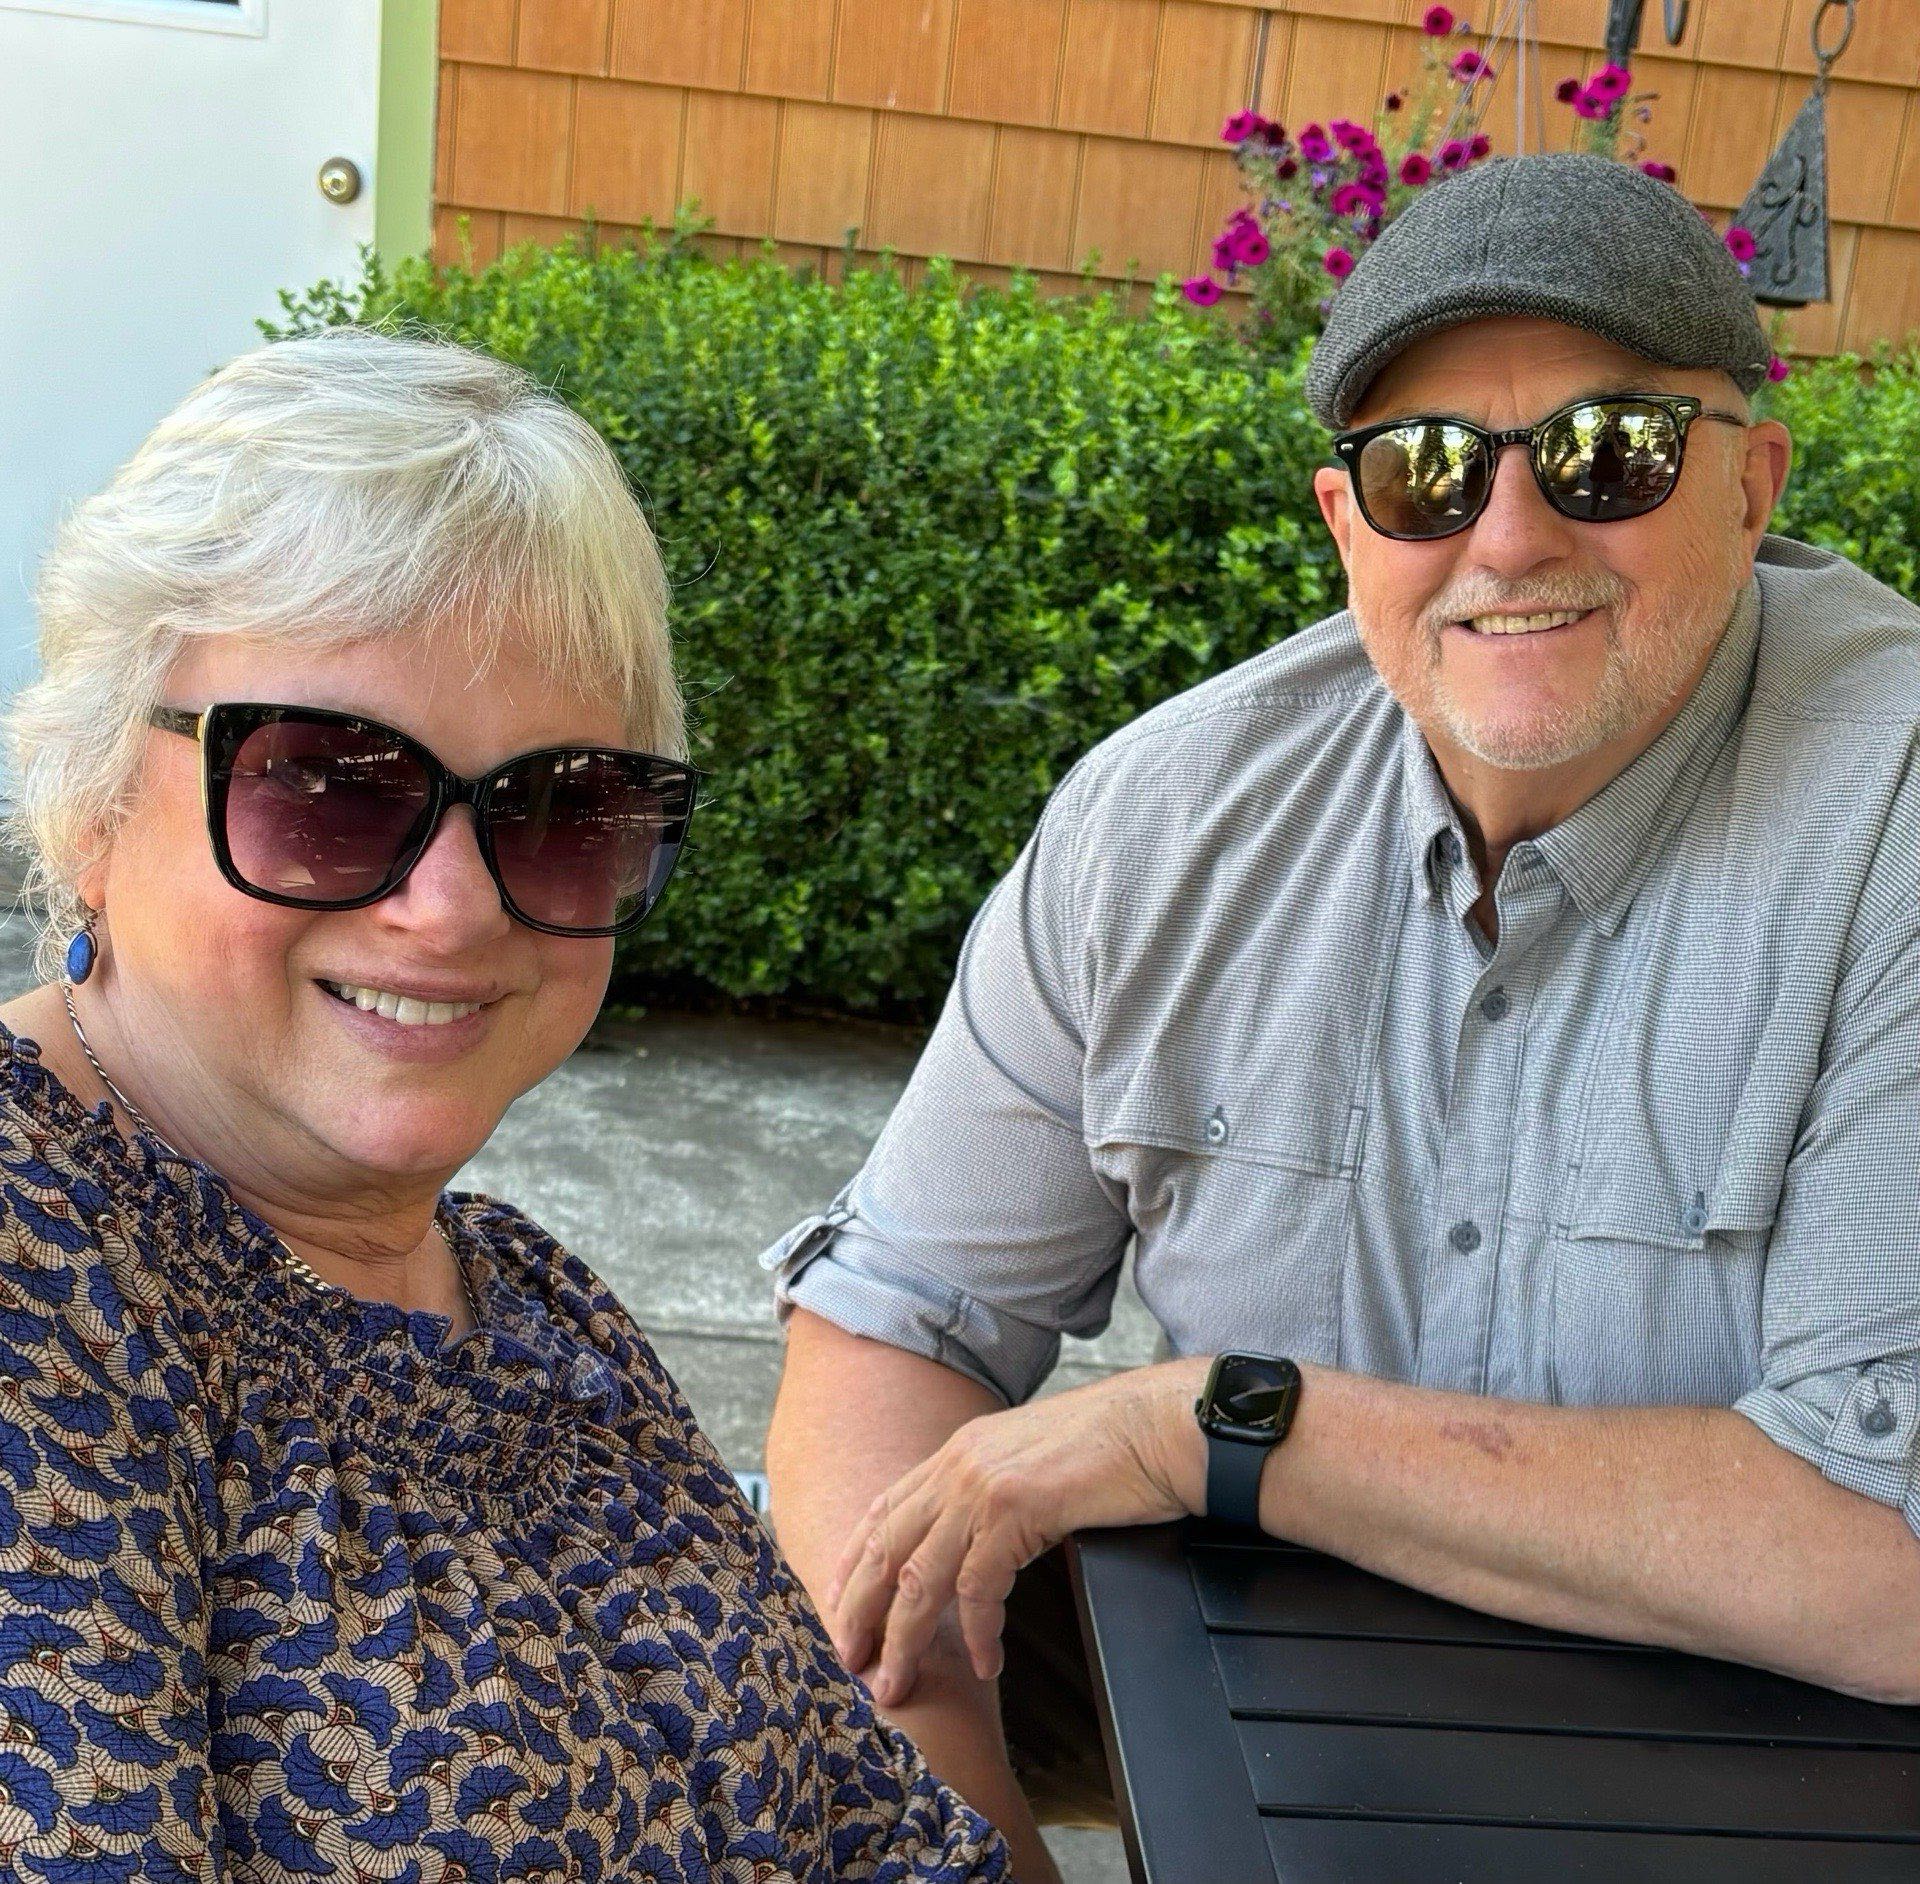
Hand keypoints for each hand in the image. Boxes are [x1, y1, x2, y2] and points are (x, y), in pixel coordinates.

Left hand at [824, 1357, 1211, 1708]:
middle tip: (850, 1661)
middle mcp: (959, 1463)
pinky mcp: (1016, 1509)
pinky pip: (978, 1588)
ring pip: (919, 1575)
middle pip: (885, 1547)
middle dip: (859, 1610)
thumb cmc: (1112, 1449)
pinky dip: (978, 1633)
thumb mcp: (1033, 1461)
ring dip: (904, 1638)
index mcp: (959, 1450)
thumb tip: (979, 1541)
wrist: (1161, 1424)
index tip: (839, 1606)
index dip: (853, 1561)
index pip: (885, 1509)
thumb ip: (995, 1492)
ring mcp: (983, 1484)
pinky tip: (986, 1664)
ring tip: (897, 1682)